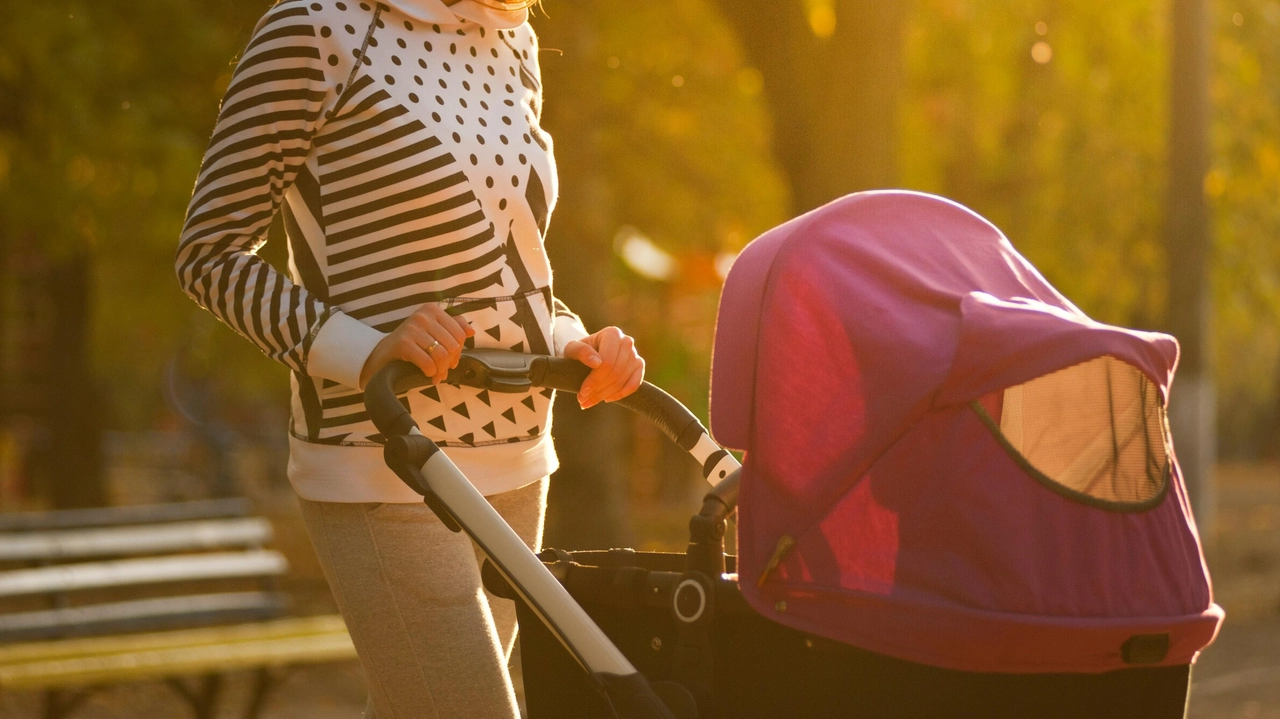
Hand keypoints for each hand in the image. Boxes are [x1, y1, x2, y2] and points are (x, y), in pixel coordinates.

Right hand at [359, 304, 473, 388]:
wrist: (383, 354)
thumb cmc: (412, 344)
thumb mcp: (433, 332)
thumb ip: (453, 328)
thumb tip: (471, 331)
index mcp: (433, 310)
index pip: (460, 334)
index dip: (458, 352)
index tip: (451, 360)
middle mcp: (423, 316)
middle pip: (452, 345)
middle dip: (449, 363)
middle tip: (442, 371)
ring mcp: (412, 328)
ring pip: (442, 355)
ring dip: (441, 370)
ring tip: (435, 375)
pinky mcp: (403, 343)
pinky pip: (428, 363)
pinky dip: (431, 372)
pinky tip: (427, 373)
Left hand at [562, 327, 644, 409]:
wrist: (588, 353)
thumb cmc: (579, 351)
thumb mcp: (572, 349)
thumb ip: (580, 351)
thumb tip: (596, 362)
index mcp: (612, 334)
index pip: (607, 362)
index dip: (595, 380)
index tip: (582, 392)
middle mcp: (626, 342)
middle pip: (615, 373)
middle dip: (598, 390)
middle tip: (583, 401)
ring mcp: (634, 354)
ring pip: (622, 381)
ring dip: (605, 394)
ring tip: (590, 401)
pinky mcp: (639, 366)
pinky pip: (634, 384)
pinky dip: (621, 394)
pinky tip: (607, 398)